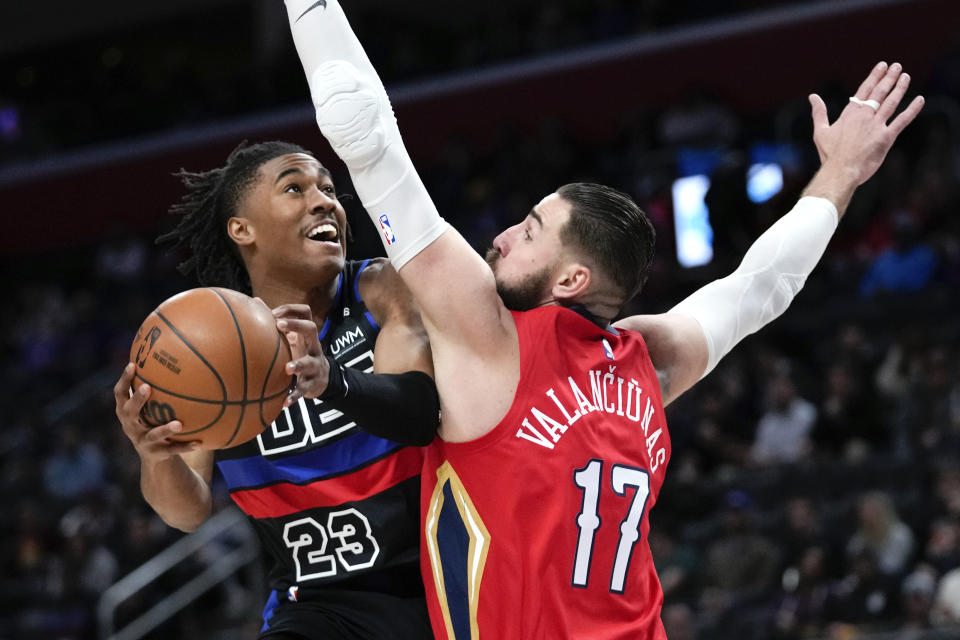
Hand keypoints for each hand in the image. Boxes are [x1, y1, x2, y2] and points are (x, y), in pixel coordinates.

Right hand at [114, 363, 200, 459]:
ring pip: (153, 435)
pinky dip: (186, 446)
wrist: (154, 457)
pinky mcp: (157, 454)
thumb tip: (173, 354)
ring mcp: (143, 442)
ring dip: (165, 429)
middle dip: (137, 399)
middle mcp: (131, 426)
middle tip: (147, 387)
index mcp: (127, 412)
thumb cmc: (153, 421)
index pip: (120, 394)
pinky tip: (200, 443)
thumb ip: (156, 386)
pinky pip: (174, 450)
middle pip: (130, 412)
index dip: (124, 380)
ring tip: (179, 423)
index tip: (133, 364)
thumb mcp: (150, 407)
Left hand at [273, 303, 329, 405]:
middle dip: (297, 325)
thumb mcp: (292, 338)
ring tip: (287, 368)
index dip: (291, 310)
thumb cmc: (300, 354)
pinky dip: (294, 395)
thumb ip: (276, 323)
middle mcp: (313, 346)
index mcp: (305, 334)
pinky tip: (284, 401)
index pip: (305, 313)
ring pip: (310, 362)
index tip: (275, 313)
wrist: (322, 378)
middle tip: (280, 325)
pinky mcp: (313, 383)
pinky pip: (304, 389)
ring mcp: (315, 364)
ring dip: (299, 364)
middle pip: (311, 329)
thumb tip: (254, 301)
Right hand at [809, 61, 923, 186]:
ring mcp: (876, 126)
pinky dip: (912, 110)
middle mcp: (864, 116)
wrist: (840, 171)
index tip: (882, 66)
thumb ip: (819, 112)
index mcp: (850, 114)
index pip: (864, 90)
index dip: (874, 76)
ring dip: (899, 88)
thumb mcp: (820, 131)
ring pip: (891, 102)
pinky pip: (902, 121)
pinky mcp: (886, 138)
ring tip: (906, 77)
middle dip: (889, 77)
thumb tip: (812, 96)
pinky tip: (920, 100)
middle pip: (879, 92)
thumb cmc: (830, 154)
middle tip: (897, 66)